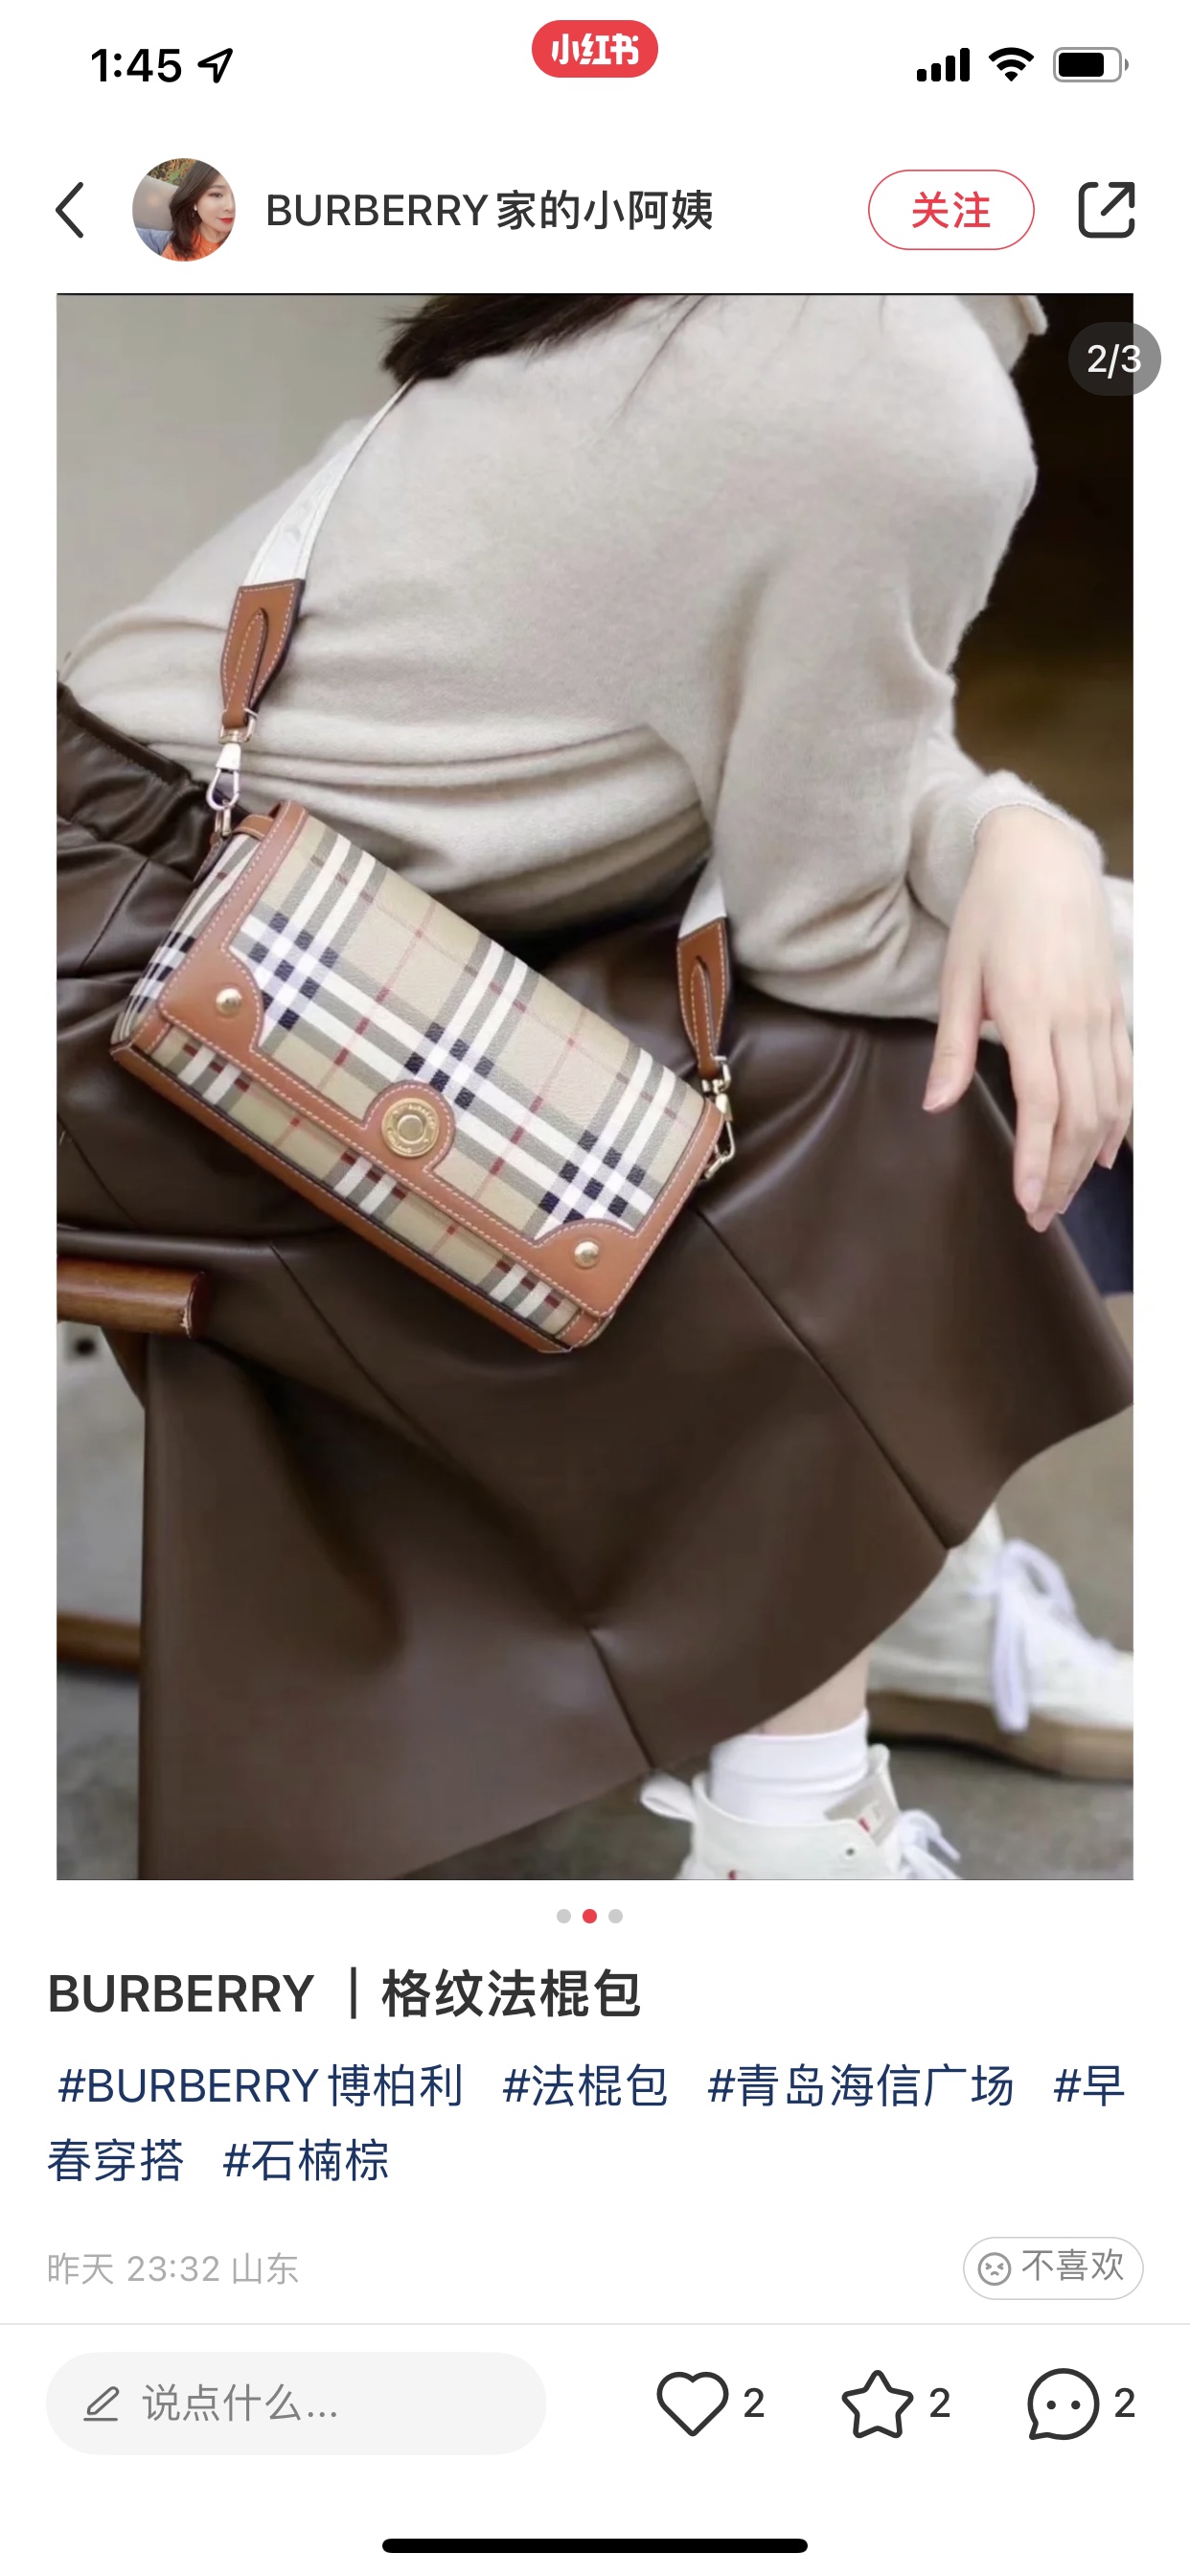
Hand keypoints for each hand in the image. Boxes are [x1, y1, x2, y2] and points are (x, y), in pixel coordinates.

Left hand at [924, 807, 1131, 1230]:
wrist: (1042, 859)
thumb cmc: (990, 916)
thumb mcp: (957, 976)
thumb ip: (951, 1046)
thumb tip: (935, 1106)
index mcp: (1030, 1011)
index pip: (1041, 1104)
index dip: (1037, 1159)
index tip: (1026, 1200)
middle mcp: (1075, 1017)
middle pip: (1081, 1115)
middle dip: (1063, 1174)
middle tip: (1041, 1217)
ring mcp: (1103, 1013)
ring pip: (1109, 1103)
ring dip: (1091, 1157)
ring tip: (1066, 1196)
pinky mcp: (1117, 1008)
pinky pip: (1127, 1076)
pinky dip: (1122, 1121)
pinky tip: (1110, 1155)